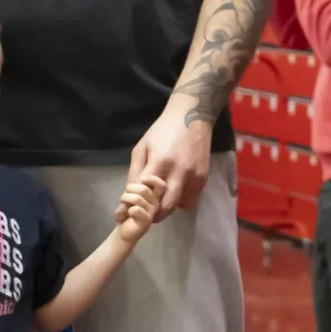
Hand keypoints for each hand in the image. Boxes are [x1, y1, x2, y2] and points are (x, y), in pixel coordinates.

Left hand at [109, 178, 162, 245]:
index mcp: (154, 196)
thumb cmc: (128, 211)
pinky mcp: (146, 222)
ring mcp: (152, 213)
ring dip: (124, 199)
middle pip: (144, 189)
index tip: (142, 179)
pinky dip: (124, 211)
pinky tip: (122, 217)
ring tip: (121, 206)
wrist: (124, 230)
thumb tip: (137, 180)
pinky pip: (135, 210)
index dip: (152, 180)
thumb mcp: (131, 196)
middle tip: (123, 198)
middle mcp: (156, 204)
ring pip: (138, 198)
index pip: (161, 185)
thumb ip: (135, 189)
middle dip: (129, 190)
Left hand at [128, 100, 212, 221]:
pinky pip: (191, 199)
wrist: (191, 116)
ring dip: (168, 207)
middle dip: (154, 214)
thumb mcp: (141, 148)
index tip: (129, 212)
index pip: (146, 195)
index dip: (136, 206)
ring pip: (179, 206)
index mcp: (160, 162)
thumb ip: (134, 173)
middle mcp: (179, 172)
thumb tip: (127, 195)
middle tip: (145, 213)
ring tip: (159, 199)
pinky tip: (173, 190)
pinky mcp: (203, 177)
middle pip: (166, 207)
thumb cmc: (161, 131)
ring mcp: (194, 176)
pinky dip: (180, 200)